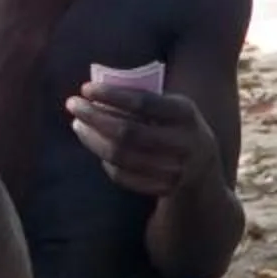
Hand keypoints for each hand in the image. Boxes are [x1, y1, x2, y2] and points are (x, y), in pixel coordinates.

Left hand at [68, 85, 218, 199]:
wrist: (204, 167)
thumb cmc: (176, 126)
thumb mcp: (171, 107)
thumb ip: (143, 98)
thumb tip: (95, 92)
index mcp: (186, 114)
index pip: (143, 102)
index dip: (111, 95)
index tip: (85, 88)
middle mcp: (184, 142)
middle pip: (128, 132)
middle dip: (95, 117)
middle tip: (73, 105)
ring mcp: (175, 169)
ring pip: (121, 157)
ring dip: (93, 139)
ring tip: (78, 125)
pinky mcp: (164, 188)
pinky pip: (123, 177)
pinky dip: (105, 162)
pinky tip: (97, 146)